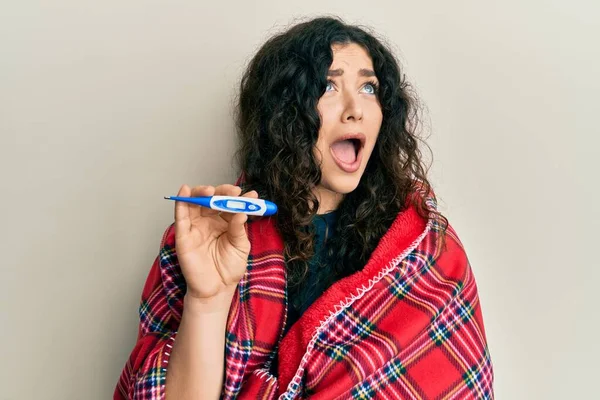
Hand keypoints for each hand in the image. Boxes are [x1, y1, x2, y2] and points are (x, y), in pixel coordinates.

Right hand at [173, 184, 257, 300]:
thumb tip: (242, 212)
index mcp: (225, 221)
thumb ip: (239, 229)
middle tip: (234, 192)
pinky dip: (181, 201)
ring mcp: (196, 226)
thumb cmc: (229, 268)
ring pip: (195, 202)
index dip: (240, 198)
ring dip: (201, 192)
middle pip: (212, 199)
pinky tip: (185, 190)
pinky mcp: (183, 235)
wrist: (217, 289)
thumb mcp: (240, 246)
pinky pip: (180, 215)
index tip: (252, 196)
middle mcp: (209, 221)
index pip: (230, 204)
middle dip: (222, 192)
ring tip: (210, 191)